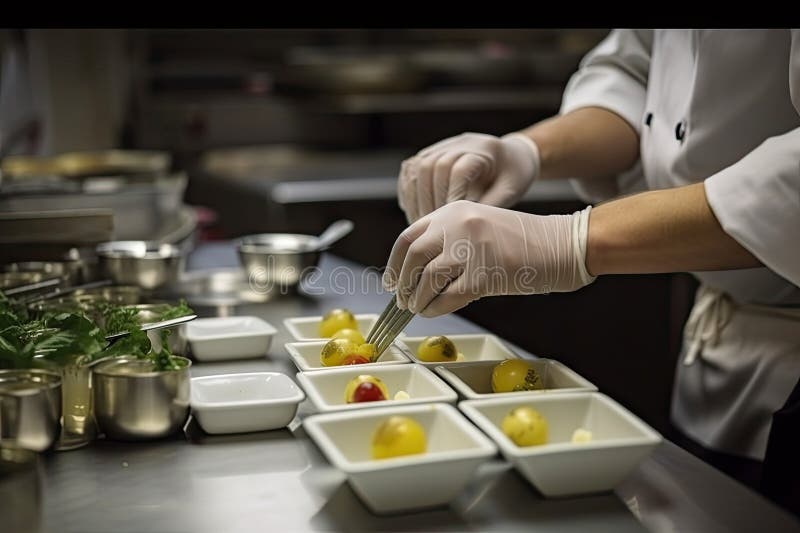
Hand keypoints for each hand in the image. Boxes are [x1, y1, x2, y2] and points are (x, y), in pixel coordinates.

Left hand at [383, 201, 594, 316]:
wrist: (563, 244)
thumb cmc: (523, 240)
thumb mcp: (479, 226)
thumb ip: (449, 240)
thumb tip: (415, 272)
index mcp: (455, 210)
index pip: (410, 235)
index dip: (394, 262)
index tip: (390, 280)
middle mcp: (459, 224)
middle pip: (413, 256)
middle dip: (402, 282)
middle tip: (402, 299)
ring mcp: (471, 249)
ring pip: (427, 278)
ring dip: (417, 299)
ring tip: (417, 308)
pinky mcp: (484, 274)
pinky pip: (447, 297)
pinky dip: (435, 308)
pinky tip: (433, 312)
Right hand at [397, 132, 540, 223]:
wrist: (512, 155)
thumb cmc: (514, 175)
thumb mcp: (510, 192)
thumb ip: (489, 207)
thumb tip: (464, 229)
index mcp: (484, 148)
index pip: (458, 169)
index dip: (452, 196)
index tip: (451, 220)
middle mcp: (460, 142)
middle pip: (433, 165)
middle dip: (430, 198)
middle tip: (432, 226)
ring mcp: (443, 145)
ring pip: (418, 166)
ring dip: (416, 197)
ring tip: (420, 223)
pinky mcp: (431, 152)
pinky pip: (411, 167)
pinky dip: (408, 190)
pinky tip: (411, 210)